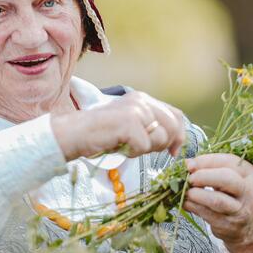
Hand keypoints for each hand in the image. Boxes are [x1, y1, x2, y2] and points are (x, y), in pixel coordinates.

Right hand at [52, 91, 185, 160]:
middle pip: (172, 127)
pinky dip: (131, 153)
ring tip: (125, 145)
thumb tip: (175, 141)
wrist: (73, 134)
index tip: (172, 151)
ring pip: (160, 139)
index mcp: (143, 99)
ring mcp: (136, 110)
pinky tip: (118, 146)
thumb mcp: (129, 125)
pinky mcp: (129, 123)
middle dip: (163, 144)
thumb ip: (150, 126)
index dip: (179, 135)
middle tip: (142, 149)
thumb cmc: (100, 134)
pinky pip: (143, 147)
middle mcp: (142, 101)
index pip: (176, 115)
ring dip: (144, 149)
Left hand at [183, 154, 252, 252]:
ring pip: (216, 199)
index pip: (228, 161)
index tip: (189, 165)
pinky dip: (193, 206)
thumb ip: (212, 168)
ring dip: (196, 194)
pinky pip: (207, 214)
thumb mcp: (231, 177)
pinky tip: (186, 202)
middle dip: (202, 176)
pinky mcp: (228, 225)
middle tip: (189, 179)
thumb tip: (188, 163)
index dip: (205, 161)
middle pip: (225, 179)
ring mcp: (240, 210)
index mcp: (251, 173)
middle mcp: (249, 191)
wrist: (250, 227)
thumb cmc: (235, 195)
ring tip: (186, 191)